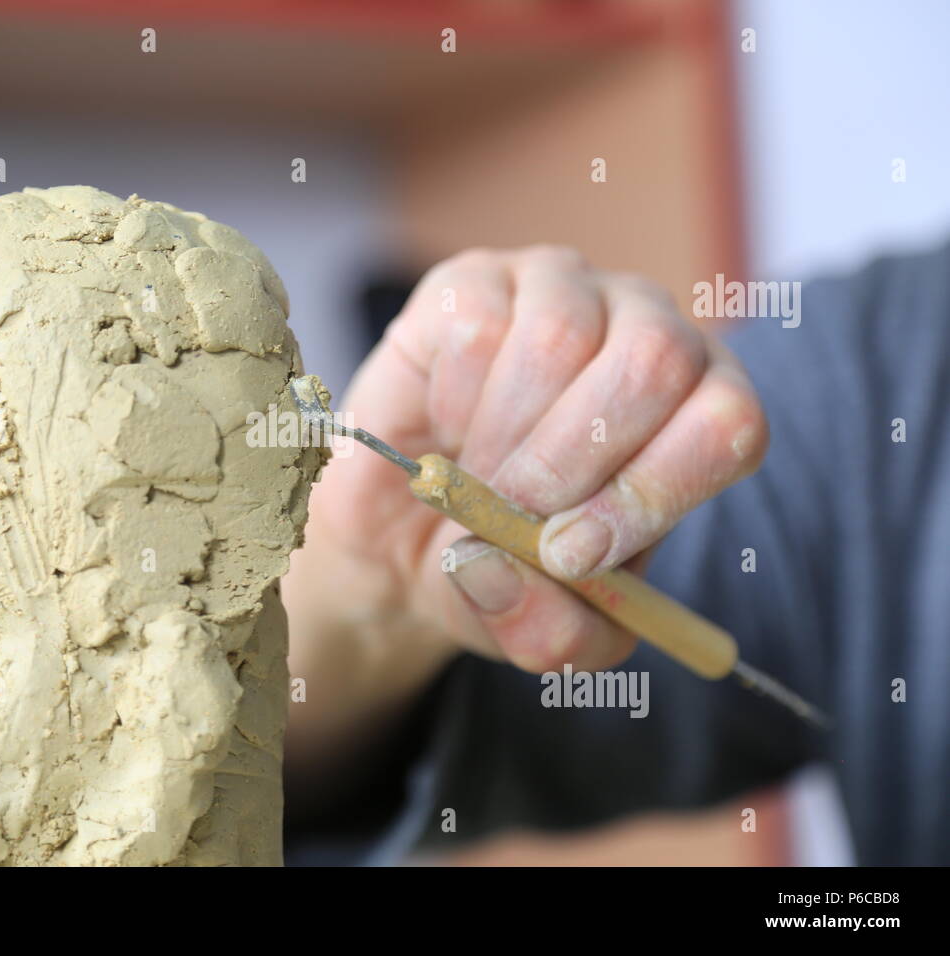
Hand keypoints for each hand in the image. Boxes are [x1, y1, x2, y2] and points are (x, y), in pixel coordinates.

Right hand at [290, 246, 766, 683]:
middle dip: (572, 463)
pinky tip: (446, 425)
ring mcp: (564, 293)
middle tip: (513, 520)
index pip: (729, 422)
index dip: (655, 489)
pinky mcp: (478, 281)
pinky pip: (477, 326)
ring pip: (559, 339)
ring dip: (503, 438)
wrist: (403, 529)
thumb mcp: (540, 628)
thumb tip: (494, 568)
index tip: (573, 554)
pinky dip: (451, 397)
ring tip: (476, 483)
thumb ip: (549, 632)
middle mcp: (647, 333)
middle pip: (654, 362)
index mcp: (698, 411)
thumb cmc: (502, 566)